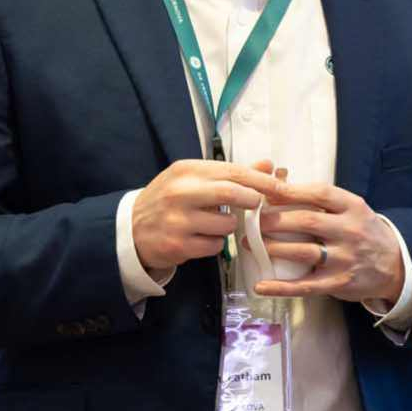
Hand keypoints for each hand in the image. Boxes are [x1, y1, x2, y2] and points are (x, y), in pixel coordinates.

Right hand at [131, 159, 278, 279]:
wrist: (131, 229)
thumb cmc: (170, 200)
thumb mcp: (195, 179)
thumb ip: (232, 173)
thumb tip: (269, 164)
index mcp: (187, 170)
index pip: (233, 171)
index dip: (261, 180)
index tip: (280, 186)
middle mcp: (180, 193)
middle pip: (231, 193)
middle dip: (251, 201)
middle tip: (257, 206)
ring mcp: (178, 220)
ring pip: (226, 224)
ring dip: (231, 226)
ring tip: (218, 223)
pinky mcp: (177, 245)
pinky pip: (215, 246)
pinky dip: (217, 243)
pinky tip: (203, 238)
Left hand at [252, 181, 405, 304]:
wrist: (394, 264)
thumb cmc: (363, 231)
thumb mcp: (351, 208)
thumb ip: (320, 199)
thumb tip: (278, 182)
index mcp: (352, 207)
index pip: (319, 193)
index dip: (289, 191)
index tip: (264, 190)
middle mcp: (350, 231)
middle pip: (306, 221)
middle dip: (274, 220)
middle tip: (251, 220)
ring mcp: (344, 258)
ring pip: (303, 251)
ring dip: (272, 247)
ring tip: (250, 244)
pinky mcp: (338, 282)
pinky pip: (305, 285)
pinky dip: (281, 287)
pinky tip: (261, 285)